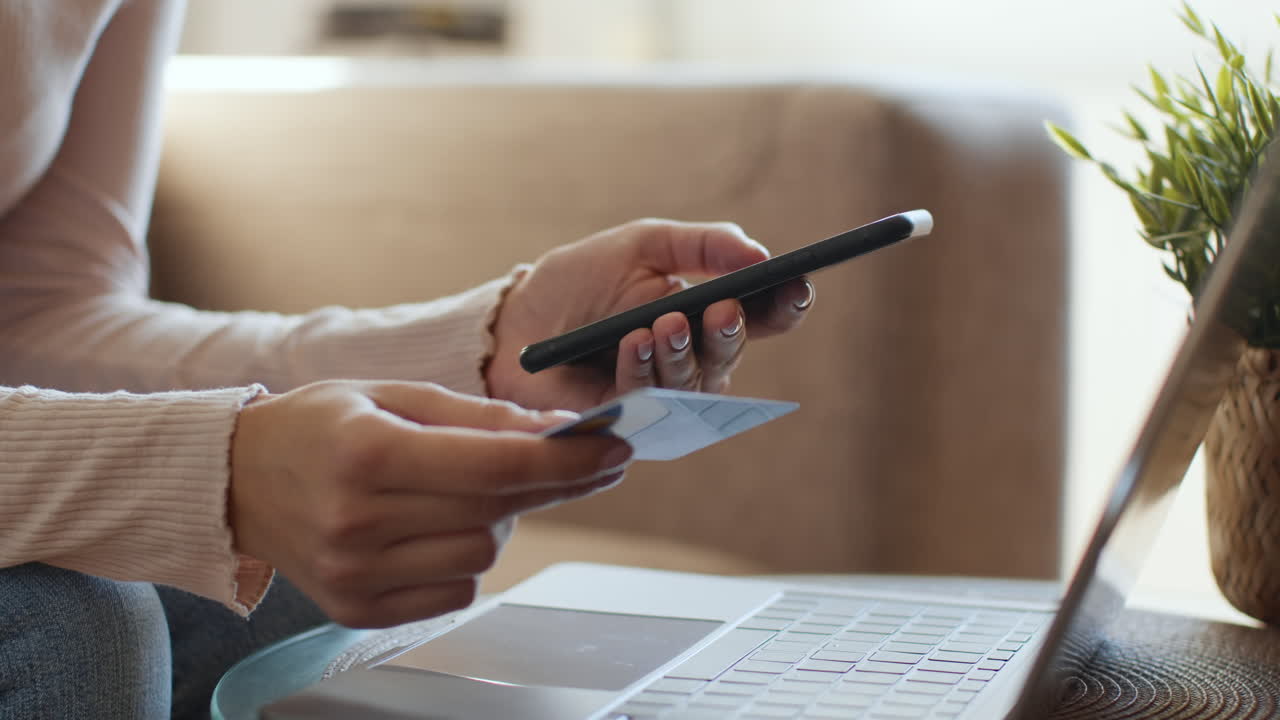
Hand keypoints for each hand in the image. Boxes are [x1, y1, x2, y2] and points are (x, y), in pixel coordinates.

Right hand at [228, 380, 630, 627]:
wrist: (236, 480)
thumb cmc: (321, 426)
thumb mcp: (395, 396)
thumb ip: (479, 416)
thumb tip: (559, 431)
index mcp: (367, 455)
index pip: (492, 467)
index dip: (564, 461)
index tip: (613, 449)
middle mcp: (358, 522)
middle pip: (496, 515)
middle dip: (547, 483)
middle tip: (574, 458)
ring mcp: (354, 575)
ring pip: (482, 557)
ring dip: (499, 521)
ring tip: (468, 490)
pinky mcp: (356, 610)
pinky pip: (453, 593)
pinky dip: (465, 560)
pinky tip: (439, 527)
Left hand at [486, 219, 813, 410]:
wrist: (514, 321)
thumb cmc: (578, 283)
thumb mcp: (642, 245)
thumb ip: (702, 246)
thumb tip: (757, 252)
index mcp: (705, 315)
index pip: (762, 317)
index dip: (786, 304)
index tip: (798, 284)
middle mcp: (692, 358)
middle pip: (731, 354)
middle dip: (731, 332)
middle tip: (725, 308)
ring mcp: (661, 394)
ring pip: (692, 381)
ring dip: (682, 351)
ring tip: (667, 321)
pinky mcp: (626, 419)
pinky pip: (645, 398)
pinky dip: (641, 366)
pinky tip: (634, 341)